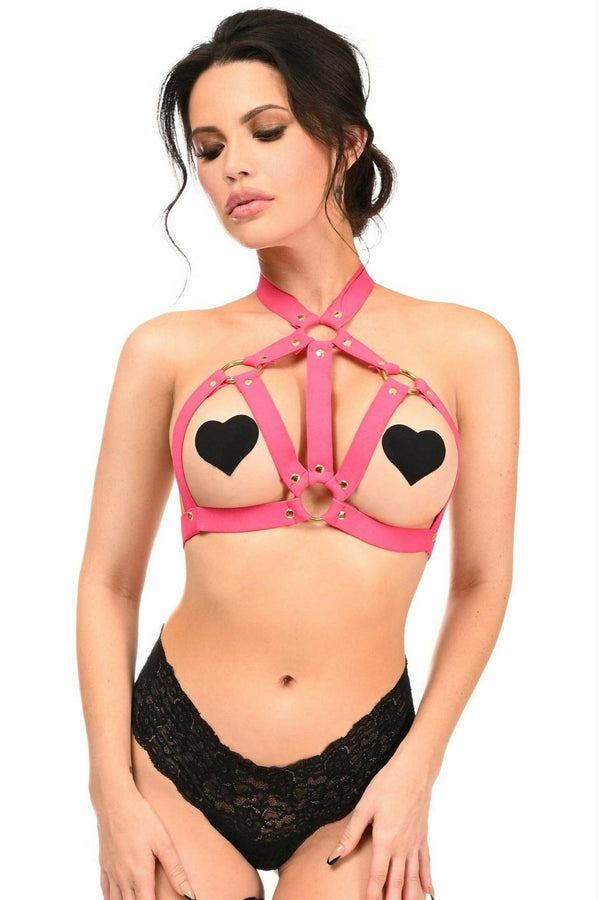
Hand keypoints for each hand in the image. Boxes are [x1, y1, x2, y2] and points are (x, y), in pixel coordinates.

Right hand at [96, 782, 194, 899]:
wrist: (115, 802)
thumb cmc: (141, 818)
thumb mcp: (164, 842)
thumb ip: (176, 871)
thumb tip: (189, 894)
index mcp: (140, 875)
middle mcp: (123, 878)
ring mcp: (111, 872)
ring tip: (137, 899)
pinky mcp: (104, 864)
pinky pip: (105, 891)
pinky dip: (111, 899)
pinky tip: (117, 898)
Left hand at [326, 741, 435, 898]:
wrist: (414, 770)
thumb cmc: (387, 784)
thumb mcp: (364, 807)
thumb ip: (351, 834)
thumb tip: (335, 855)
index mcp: (385, 841)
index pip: (378, 876)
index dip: (373, 895)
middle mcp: (402, 846)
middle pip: (397, 882)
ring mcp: (415, 843)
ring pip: (413, 877)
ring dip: (410, 895)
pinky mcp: (423, 836)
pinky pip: (426, 863)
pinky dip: (427, 879)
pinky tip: (429, 892)